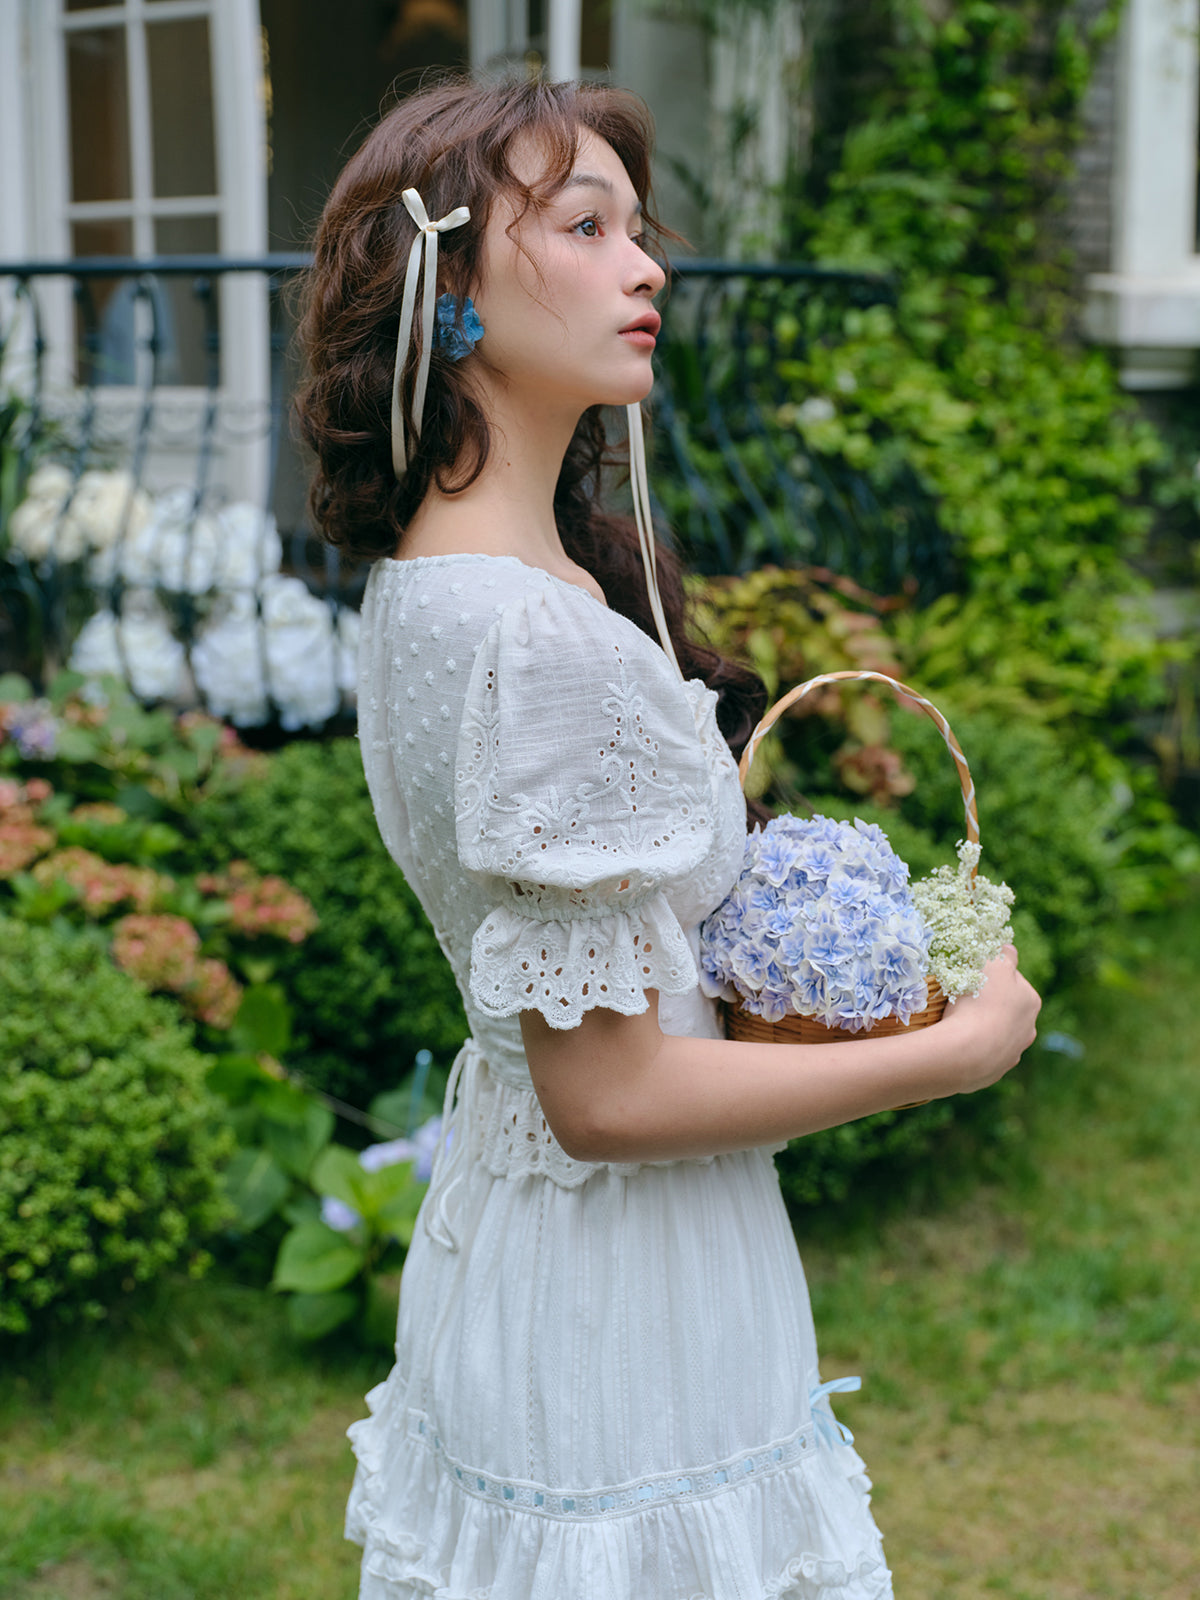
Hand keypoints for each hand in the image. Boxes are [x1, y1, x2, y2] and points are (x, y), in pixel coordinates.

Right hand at [936, 944, 1041, 1094]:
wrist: (964, 1053)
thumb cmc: (979, 1002)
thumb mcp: (992, 965)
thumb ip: (1004, 954)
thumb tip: (1009, 949)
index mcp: (1031, 1001)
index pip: (1012, 979)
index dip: (992, 976)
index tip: (974, 978)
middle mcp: (1028, 1029)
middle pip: (1006, 1008)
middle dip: (989, 1003)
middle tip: (963, 1000)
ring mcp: (1012, 1054)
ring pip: (995, 1033)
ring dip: (981, 1028)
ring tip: (957, 1024)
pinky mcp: (993, 1072)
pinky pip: (982, 1054)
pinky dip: (973, 1048)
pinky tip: (958, 1044)